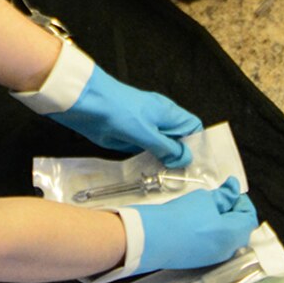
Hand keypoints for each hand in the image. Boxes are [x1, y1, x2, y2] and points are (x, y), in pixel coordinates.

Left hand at [51, 67, 200, 166]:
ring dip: (163, 162)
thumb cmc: (119, 111)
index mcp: (169, 114)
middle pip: (178, 141)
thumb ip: (167, 148)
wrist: (86, 102)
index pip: (193, 129)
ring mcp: (144, 128)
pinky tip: (149, 174)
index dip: (197, 147)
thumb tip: (185, 159)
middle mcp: (159, 121)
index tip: (196, 166)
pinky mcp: (128, 136)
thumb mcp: (147, 132)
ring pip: (160, 148)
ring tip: (166, 181)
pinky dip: (147, 161)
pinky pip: (143, 151)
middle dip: (180, 158)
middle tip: (181, 179)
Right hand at [133, 179, 258, 275]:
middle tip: (220, 199)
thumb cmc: (179, 217)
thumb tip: (233, 189)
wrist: (151, 238)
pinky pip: (214, 247)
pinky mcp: (199, 261)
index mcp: (233, 235)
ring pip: (227, 239)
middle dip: (234, 213)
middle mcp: (227, 251)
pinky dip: (213, 234)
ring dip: (223, 224)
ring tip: (208, 210)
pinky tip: (198, 224)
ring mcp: (213, 259)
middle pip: (240, 230)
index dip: (242, 201)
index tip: (229, 191)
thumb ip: (224, 196)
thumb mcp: (205, 199)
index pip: (249, 217)